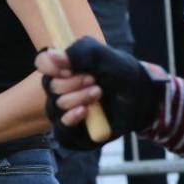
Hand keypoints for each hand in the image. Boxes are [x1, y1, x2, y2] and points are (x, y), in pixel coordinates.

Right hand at [36, 36, 166, 149]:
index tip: (68, 68)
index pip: (42, 63)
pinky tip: (84, 112)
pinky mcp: (72, 132)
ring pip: (55, 107)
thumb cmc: (122, 74)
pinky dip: (70, 120)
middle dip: (71, 83)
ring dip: (76, 98)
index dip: (50, 65)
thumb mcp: (106, 56)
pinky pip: (61, 129)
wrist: (141, 98)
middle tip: (93, 80)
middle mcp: (61, 89)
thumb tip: (52, 55)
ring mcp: (65, 111)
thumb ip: (81, 52)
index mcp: (64, 68)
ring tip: (98, 93)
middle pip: (49, 86)